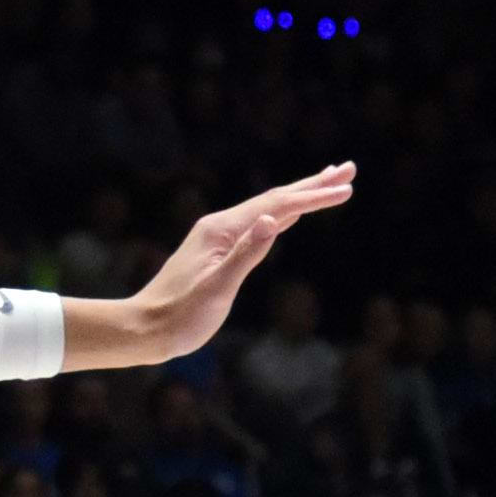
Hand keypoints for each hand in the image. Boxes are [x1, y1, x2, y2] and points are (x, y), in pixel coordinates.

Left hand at [116, 163, 355, 362]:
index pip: (278, 206)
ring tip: (328, 182)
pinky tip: (291, 214)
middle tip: (349, 168)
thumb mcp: (217, 288)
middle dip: (313, 184)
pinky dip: (283, 214)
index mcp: (222, 230)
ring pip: (269, 209)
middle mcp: (221, 226)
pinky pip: (259, 224)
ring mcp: (220, 237)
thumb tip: (273, 219)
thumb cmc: (181, 315)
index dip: (314, 197)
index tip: (347, 188)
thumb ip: (246, 254)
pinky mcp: (220, 251)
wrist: (146, 328)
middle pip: (275, 198)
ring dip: (301, 195)